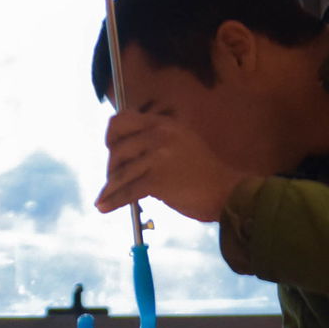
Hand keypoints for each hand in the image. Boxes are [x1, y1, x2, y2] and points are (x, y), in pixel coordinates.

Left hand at [95, 110, 246, 223]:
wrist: (226, 192)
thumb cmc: (205, 172)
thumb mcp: (182, 142)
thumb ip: (157, 141)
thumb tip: (128, 155)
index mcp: (164, 124)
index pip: (124, 119)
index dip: (112, 135)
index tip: (111, 148)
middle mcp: (158, 135)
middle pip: (118, 147)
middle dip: (111, 166)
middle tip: (113, 179)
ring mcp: (157, 156)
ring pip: (121, 172)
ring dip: (109, 188)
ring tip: (101, 200)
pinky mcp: (156, 179)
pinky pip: (127, 190)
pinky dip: (113, 201)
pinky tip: (103, 207)